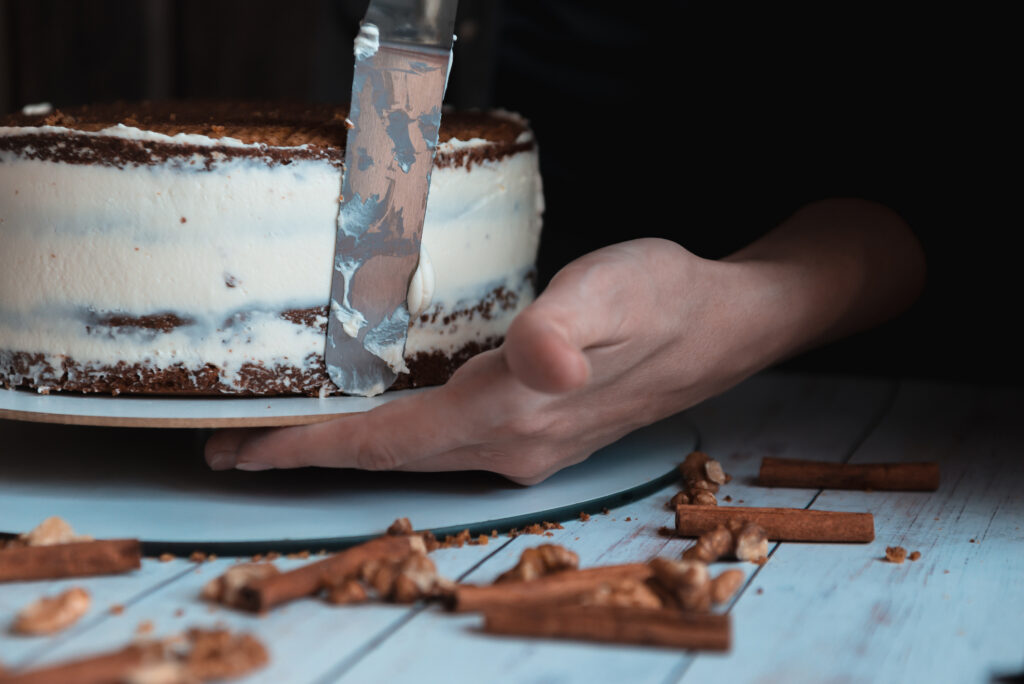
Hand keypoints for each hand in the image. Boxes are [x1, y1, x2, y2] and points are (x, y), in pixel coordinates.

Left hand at [204, 199, 924, 482]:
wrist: (723, 327)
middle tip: (233, 442)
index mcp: (513, 415)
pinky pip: (442, 442)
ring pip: (412, 454)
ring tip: (283, 430)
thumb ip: (566, 325)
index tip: (237, 448)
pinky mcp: (536, 432)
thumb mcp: (615, 291)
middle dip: (307, 454)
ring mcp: (525, 448)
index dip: (308, 447)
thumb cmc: (664, 299)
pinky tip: (372, 414)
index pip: (388, 441)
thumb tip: (533, 358)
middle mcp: (512, 447)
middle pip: (388, 458)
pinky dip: (389, 434)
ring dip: (344, 447)